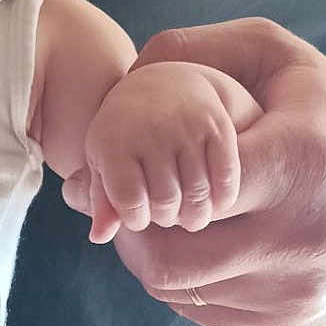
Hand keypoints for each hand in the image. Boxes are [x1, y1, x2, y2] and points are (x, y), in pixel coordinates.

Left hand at [66, 18, 325, 325]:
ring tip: (162, 222)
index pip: (185, 185)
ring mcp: (300, 290)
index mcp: (302, 161)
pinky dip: (185, 284)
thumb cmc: (325, 118)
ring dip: (154, 257)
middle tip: (131, 204)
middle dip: (134, 231)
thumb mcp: (276, 59)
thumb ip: (194, 51)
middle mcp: (305, 236)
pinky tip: (198, 248)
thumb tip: (126, 80)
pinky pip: (202, 312)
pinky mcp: (291, 324)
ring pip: (176, 290)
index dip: (145, 178)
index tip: (138, 165)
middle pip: (166, 257)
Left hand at [78, 62, 255, 242]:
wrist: (161, 86)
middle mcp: (151, 133)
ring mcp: (186, 128)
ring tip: (189, 216)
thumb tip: (99, 238)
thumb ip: (101, 201)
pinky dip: (223, 199)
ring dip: (195, 215)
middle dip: (167, 218)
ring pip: (198, 193)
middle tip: (167, 215)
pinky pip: (226, 176)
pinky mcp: (218, 127)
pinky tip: (214, 203)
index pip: (129, 202)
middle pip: (166, 200)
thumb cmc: (124, 136)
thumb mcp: (103, 163)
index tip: (139, 217)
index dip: (136, 219)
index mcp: (115, 144)